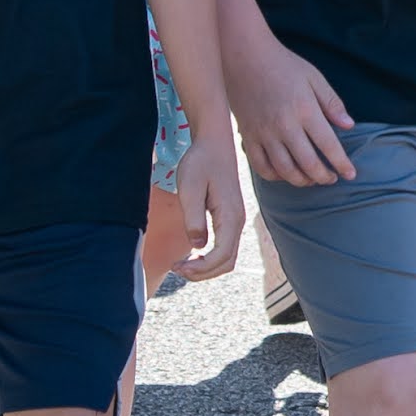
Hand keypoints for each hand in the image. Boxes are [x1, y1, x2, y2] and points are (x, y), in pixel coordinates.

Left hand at [165, 126, 246, 284]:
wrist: (214, 142)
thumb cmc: (200, 162)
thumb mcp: (190, 189)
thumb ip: (194, 218)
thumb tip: (198, 245)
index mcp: (230, 216)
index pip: (221, 255)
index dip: (201, 268)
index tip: (178, 266)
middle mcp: (238, 221)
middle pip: (228, 262)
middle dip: (203, 273)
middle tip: (177, 268)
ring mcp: (236, 220)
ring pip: (228, 257)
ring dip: (207, 267)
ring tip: (183, 264)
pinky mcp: (230, 217)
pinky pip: (225, 246)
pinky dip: (210, 257)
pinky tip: (193, 252)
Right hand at [228, 27, 355, 185]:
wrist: (244, 56)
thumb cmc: (283, 65)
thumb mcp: (314, 77)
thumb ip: (332, 102)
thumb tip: (349, 126)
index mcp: (304, 109)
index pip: (328, 145)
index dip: (341, 163)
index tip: (351, 174)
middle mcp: (284, 125)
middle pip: (308, 163)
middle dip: (324, 176)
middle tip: (332, 178)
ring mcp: (264, 133)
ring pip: (285, 170)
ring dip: (302, 180)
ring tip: (312, 179)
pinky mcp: (248, 135)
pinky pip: (261, 165)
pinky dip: (275, 176)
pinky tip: (285, 173)